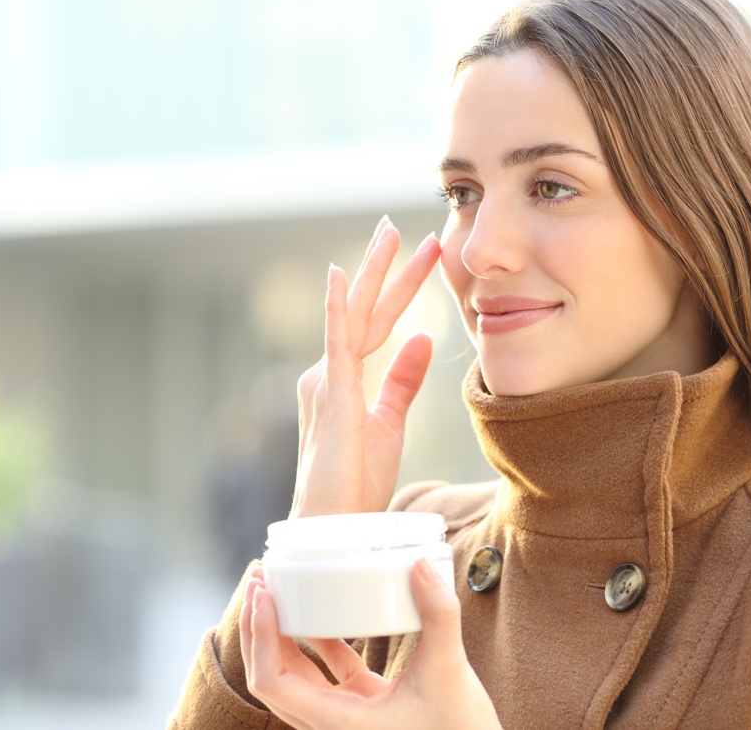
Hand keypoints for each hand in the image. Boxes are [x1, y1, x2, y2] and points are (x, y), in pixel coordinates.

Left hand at [240, 559, 501, 729]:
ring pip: (296, 677)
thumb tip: (420, 565)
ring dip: (281, 636)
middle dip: (259, 629)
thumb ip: (438, 617)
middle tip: (261, 580)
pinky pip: (328, 676)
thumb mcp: (450, 672)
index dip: (261, 637)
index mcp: (339, 725)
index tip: (264, 595)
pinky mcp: (365, 709)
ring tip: (278, 590)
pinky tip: (320, 613)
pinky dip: (318, 645)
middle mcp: (332, 726)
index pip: (273, 683)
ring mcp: (346, 719)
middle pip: (271, 679)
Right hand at [291, 216, 440, 518]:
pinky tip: (338, 276)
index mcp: (344, 380)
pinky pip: (335, 342)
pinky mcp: (331, 395)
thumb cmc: (356, 482)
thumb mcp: (389, 424)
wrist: (334, 525)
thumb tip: (421, 338)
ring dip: (371, 273)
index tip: (424, 256)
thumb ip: (402, 380)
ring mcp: (326, 381)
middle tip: (397, 225)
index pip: (377, 323)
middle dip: (384, 267)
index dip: (400, 288)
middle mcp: (328, 373)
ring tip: (387, 234)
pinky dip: (336, 307)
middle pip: (363, 310)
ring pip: (353, 315)